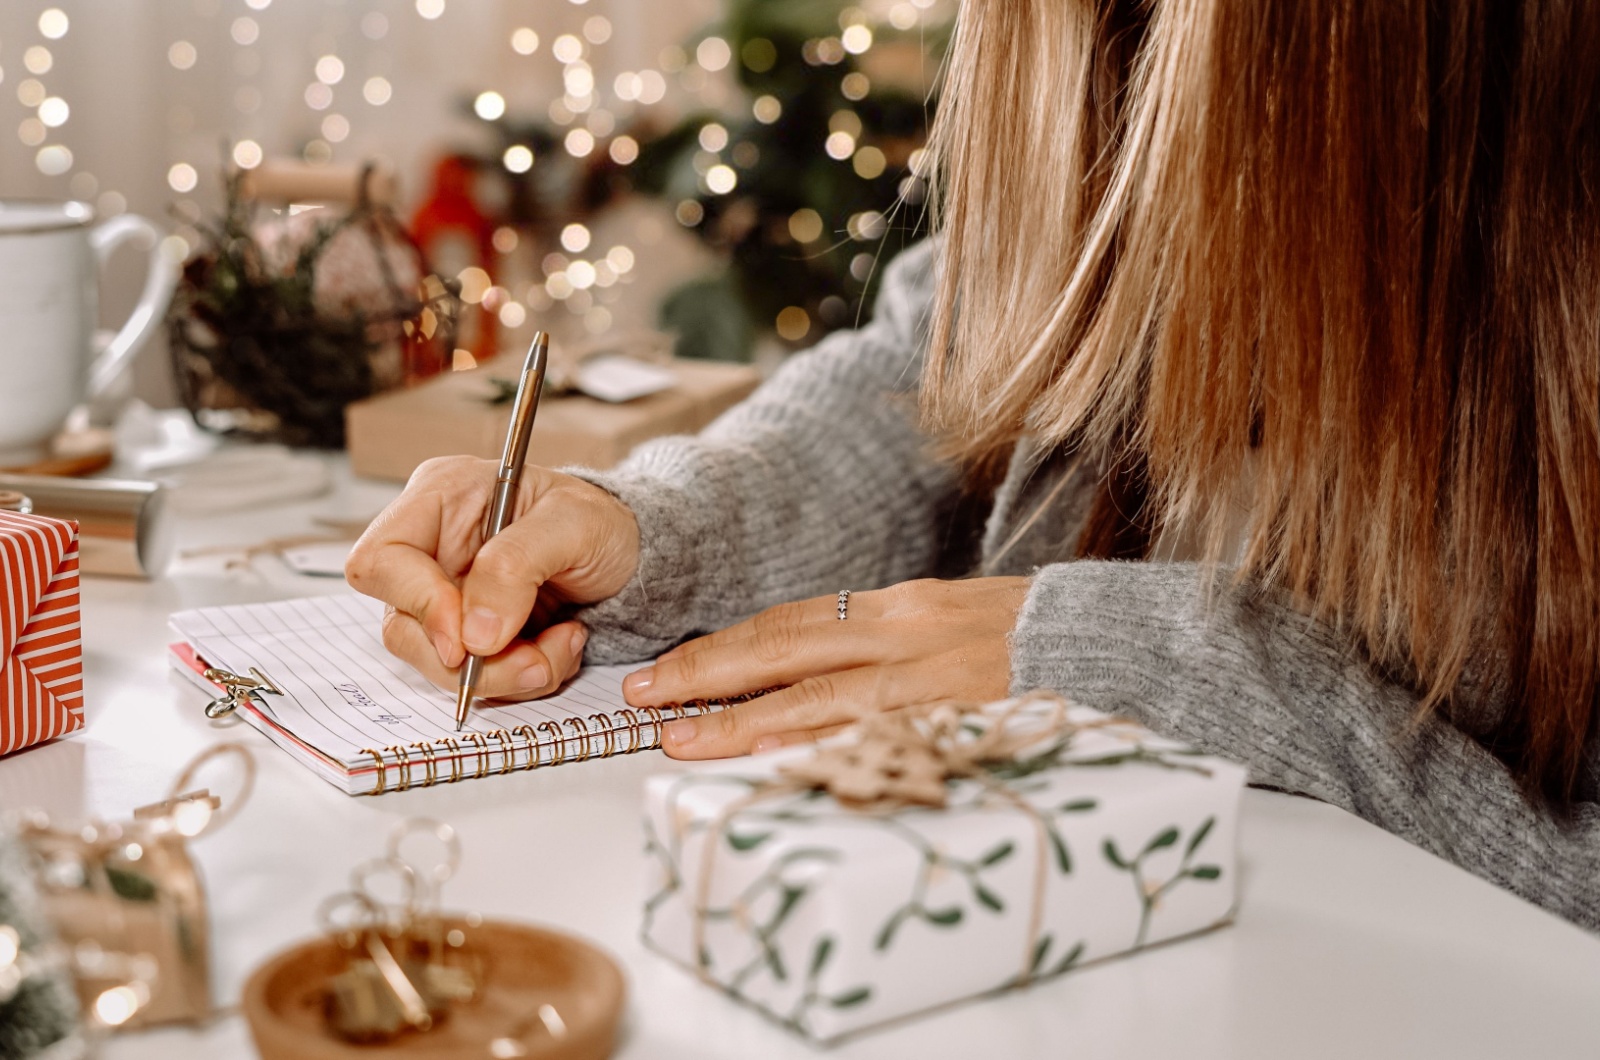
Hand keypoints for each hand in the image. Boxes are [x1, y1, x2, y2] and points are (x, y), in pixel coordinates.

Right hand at [344, 455, 638, 700]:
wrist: (629, 554)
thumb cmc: (599, 521)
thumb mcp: (574, 523)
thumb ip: (516, 565)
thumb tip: (474, 634)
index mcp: (441, 497)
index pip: (381, 560)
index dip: (418, 604)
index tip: (469, 640)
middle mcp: (431, 548)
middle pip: (403, 626)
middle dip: (473, 660)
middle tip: (537, 660)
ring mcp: (446, 596)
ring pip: (438, 662)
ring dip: (505, 673)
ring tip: (563, 645)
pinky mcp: (469, 635)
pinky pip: (474, 678)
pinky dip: (521, 677)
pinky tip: (559, 646)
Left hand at [621, 577, 1030, 758]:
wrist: (1114, 643)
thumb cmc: (1028, 639)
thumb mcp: (949, 622)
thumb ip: (883, 643)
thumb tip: (809, 673)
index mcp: (900, 605)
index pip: (790, 623)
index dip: (721, 648)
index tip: (665, 672)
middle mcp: (906, 630)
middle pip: (787, 649)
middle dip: (707, 674)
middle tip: (642, 700)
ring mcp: (932, 675)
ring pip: (820, 695)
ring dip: (743, 720)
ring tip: (683, 740)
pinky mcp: (958, 716)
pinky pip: (877, 734)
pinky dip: (822, 747)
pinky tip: (776, 764)